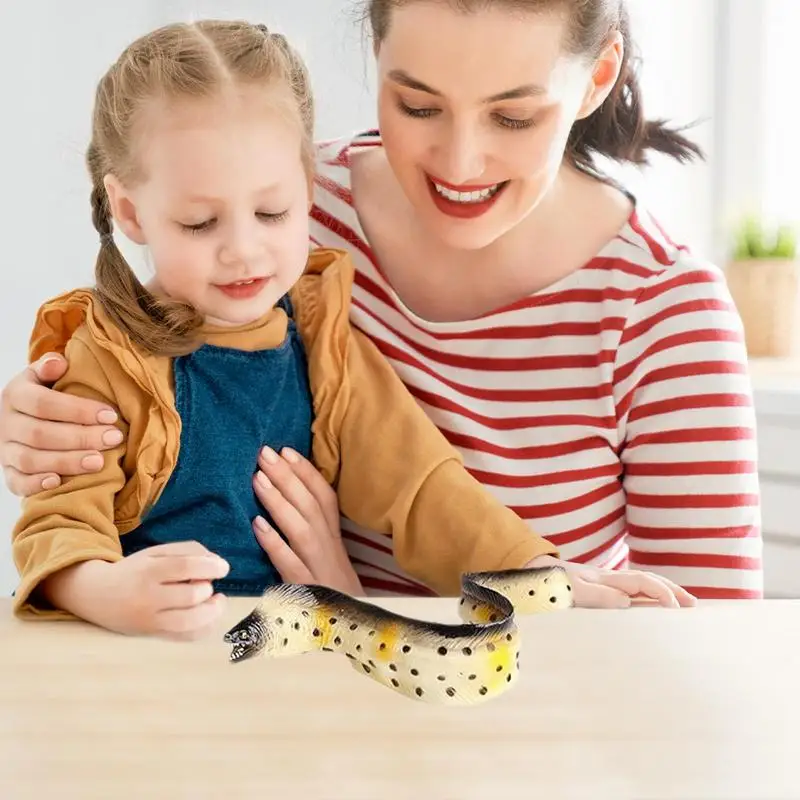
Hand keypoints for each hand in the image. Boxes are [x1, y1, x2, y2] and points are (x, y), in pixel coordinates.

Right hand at [0, 352, 121, 496]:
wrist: (19, 416)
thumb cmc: (44, 395)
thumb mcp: (42, 376)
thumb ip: (49, 367)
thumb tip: (58, 363)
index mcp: (15, 395)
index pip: (43, 403)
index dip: (78, 410)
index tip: (111, 415)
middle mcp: (6, 424)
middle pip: (40, 434)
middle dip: (80, 437)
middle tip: (113, 438)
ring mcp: (4, 450)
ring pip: (30, 460)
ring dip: (66, 462)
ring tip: (99, 461)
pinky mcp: (8, 472)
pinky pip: (16, 482)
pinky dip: (36, 485)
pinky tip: (59, 482)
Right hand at [42, 540, 230, 638]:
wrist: (97, 595)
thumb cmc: (135, 570)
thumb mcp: (156, 552)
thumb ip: (188, 551)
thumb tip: (216, 562)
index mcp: (149, 570)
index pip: (185, 567)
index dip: (211, 566)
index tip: (223, 568)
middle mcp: (148, 597)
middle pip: (191, 596)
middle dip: (208, 587)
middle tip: (206, 582)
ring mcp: (149, 620)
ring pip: (189, 621)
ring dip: (212, 611)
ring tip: (216, 601)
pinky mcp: (152, 634)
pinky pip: (184, 637)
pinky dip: (204, 628)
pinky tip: (208, 617)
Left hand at [252, 446, 363, 595]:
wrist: (352, 631)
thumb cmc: (334, 592)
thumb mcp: (330, 558)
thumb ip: (314, 532)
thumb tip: (290, 498)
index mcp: (335, 539)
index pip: (324, 497)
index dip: (307, 472)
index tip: (286, 450)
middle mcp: (330, 549)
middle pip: (310, 506)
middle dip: (288, 477)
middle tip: (264, 453)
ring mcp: (320, 569)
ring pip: (301, 528)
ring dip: (279, 501)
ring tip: (258, 478)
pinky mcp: (308, 589)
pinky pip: (290, 563)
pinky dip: (275, 543)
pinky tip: (256, 526)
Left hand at [527, 554, 696, 608]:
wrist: (530, 575)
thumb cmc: (549, 586)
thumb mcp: (570, 592)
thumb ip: (596, 596)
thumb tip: (627, 602)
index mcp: (606, 578)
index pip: (642, 582)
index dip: (661, 593)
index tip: (676, 609)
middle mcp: (609, 578)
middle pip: (648, 580)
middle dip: (672, 591)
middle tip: (694, 606)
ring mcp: (606, 582)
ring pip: (642, 584)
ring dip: (664, 592)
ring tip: (685, 605)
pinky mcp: (601, 589)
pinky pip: (631, 590)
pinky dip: (649, 596)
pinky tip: (655, 607)